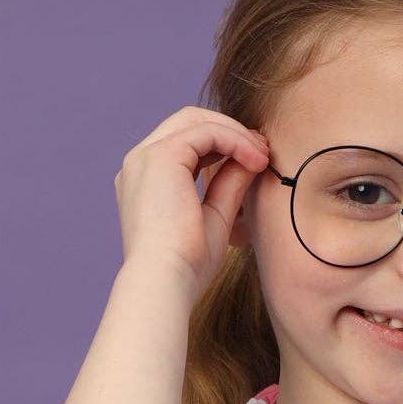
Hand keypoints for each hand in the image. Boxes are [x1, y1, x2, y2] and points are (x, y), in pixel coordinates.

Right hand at [115, 108, 271, 292]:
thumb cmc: (185, 267)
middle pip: (188, 122)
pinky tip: (254, 160)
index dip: (222, 145)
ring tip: (262, 157)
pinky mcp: (161, 156)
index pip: (186, 144)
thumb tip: (251, 160)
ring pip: (196, 121)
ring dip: (235, 134)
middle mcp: (140, 163)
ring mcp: (146, 156)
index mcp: (146, 181)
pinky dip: (234, 140)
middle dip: (228, 131)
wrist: (165, 282)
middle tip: (261, 151)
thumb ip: (228, 186)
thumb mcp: (214, 218)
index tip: (253, 161)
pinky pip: (205, 131)